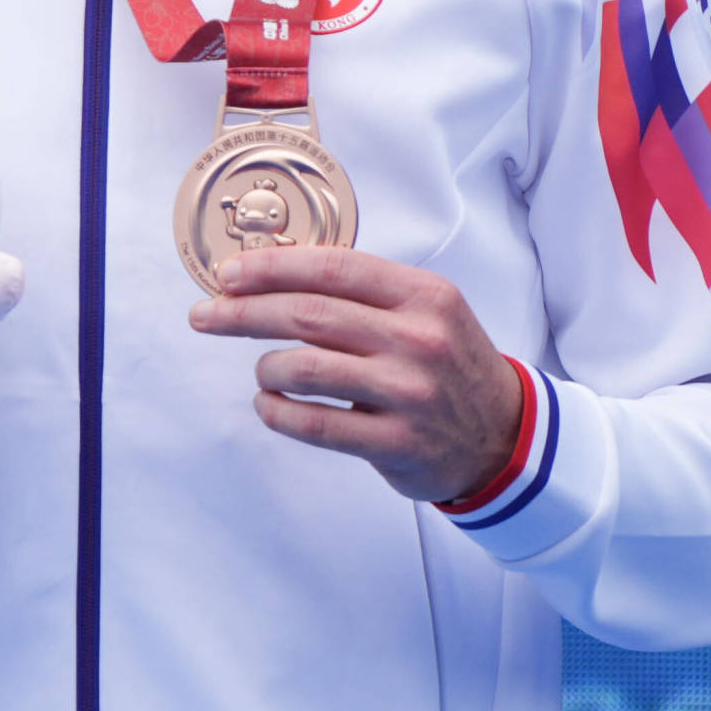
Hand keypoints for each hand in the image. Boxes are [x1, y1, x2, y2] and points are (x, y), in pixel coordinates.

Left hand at [187, 246, 520, 504]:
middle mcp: (420, 340)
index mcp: (425, 296)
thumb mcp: (424, 313)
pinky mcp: (398, 443)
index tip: (226, 274)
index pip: (333, 267)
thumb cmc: (446, 366)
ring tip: (265, 372)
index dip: (270, 268)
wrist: (505, 436)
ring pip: (303, 369)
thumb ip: (361, 292)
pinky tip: (270, 404)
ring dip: (266, 368)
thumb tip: (268, 273)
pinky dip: (276, 412)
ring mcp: (410, 393)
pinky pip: (312, 424)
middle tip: (205, 316)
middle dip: (242, 312)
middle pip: (307, 315)